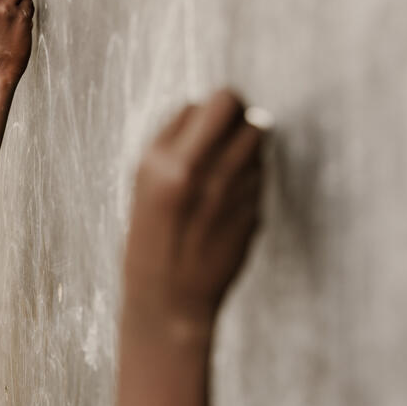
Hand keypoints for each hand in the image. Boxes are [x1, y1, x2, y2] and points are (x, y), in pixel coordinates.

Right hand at [123, 89, 264, 330]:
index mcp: (159, 162)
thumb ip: (173, 151)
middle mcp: (196, 168)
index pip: (197, 104)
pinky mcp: (253, 207)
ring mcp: (228, 187)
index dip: (203, 114)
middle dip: (235, 114)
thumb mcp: (145, 190)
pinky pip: (261, 172)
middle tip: (230, 130)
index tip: (202, 130)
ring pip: (256, 133)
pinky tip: (231, 201)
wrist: (170, 301)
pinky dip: (252, 176)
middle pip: (233, 105)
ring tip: (229, 167)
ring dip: (248, 142)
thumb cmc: (151, 245)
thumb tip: (206, 111)